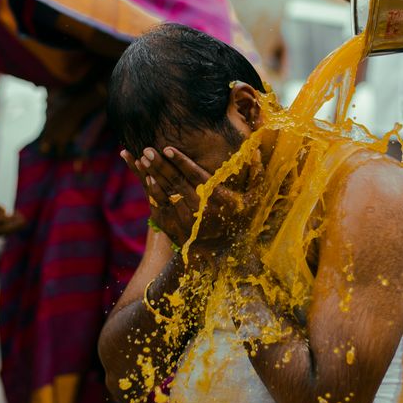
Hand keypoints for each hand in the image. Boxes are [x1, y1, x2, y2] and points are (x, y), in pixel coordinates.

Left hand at [122, 145, 262, 258]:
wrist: (226, 252)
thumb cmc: (241, 221)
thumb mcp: (256, 200)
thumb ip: (258, 175)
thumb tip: (258, 153)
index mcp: (219, 199)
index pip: (196, 176)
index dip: (181, 162)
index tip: (168, 149)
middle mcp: (202, 209)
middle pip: (177, 182)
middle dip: (161, 164)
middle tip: (148, 149)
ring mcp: (188, 219)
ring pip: (168, 192)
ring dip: (154, 174)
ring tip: (144, 158)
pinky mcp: (177, 226)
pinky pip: (163, 205)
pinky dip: (154, 191)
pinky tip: (147, 178)